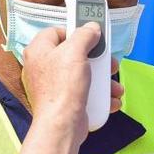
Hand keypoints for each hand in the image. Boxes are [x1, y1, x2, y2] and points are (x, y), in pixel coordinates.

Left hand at [5, 23, 116, 153]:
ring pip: (83, 74)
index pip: (56, 31)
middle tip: (110, 62)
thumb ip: (84, 35)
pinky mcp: (63, 100)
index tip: (92, 35)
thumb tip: (91, 27)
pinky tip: (110, 99)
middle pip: (74, 54)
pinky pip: (84, 92)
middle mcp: (42, 66)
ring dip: (103, 79)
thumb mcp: (76, 52)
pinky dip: (98, 95)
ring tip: (115, 87)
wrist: (62, 125)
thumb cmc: (63, 87)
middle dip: (97, 59)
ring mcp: (53, 85)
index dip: (75, 31)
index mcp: (39, 50)